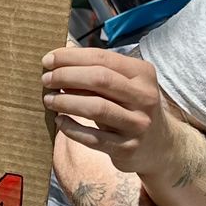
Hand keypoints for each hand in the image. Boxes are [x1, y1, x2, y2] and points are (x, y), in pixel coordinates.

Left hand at [42, 47, 173, 175]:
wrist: (160, 146)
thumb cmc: (131, 107)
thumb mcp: (124, 85)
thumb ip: (98, 72)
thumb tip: (58, 60)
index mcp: (143, 73)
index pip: (102, 58)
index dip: (71, 57)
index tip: (48, 60)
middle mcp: (144, 97)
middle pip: (100, 79)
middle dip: (66, 76)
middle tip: (45, 79)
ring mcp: (138, 124)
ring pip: (96, 108)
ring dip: (66, 102)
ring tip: (49, 100)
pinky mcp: (127, 148)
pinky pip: (94, 138)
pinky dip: (72, 128)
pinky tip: (60, 121)